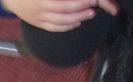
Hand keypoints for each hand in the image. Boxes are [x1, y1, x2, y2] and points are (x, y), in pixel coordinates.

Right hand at [1, 0, 118, 32]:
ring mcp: (39, 18)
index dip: (80, 1)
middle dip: (82, 9)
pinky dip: (67, 27)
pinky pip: (54, 28)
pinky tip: (77, 23)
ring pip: (62, 22)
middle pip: (65, 11)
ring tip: (89, 14)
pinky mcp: (38, 24)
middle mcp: (41, 8)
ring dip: (78, 18)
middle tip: (94, 6)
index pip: (65, 2)